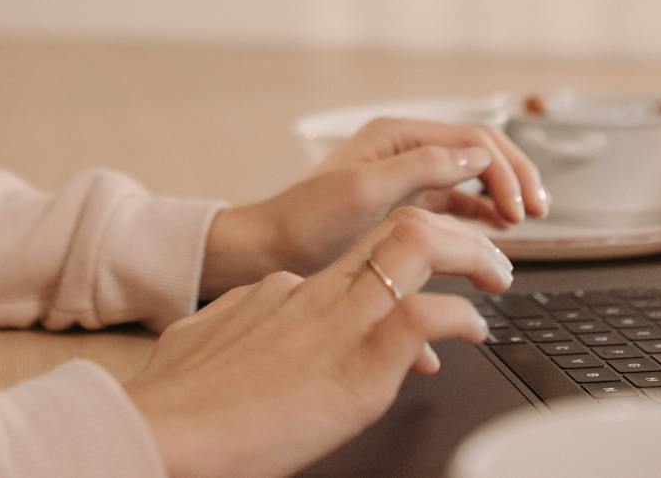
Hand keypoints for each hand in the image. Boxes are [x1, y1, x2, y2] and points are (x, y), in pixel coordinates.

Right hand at [128, 205, 510, 477]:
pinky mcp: (358, 364)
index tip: (420, 279)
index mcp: (277, 292)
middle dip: (452, 232)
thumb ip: (237, 328)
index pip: (354, 259)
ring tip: (497, 276)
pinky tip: (475, 331)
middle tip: (486, 256)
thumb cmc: (175, 405)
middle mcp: (312, 292)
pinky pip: (426, 315)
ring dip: (471, 254)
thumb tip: (245, 329)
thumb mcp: (202, 346)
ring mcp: (336, 322)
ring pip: (420, 247)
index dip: (400, 264)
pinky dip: (461, 315)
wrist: (163, 431)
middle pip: (396, 228)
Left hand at [200, 116, 546, 294]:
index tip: (525, 210)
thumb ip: (424, 167)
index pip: (475, 139)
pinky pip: (453, 207)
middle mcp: (404, 152)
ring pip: (470, 182)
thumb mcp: (364, 190)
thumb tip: (479, 155)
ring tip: (519, 229)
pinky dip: (478, 219)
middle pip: (479, 155)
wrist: (267, 252)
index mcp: (397, 136)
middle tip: (538, 214)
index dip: (507, 170)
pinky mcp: (402, 210)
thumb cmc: (306, 221)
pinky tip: (492, 239)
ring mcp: (405, 181)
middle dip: (513, 180)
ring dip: (499, 201)